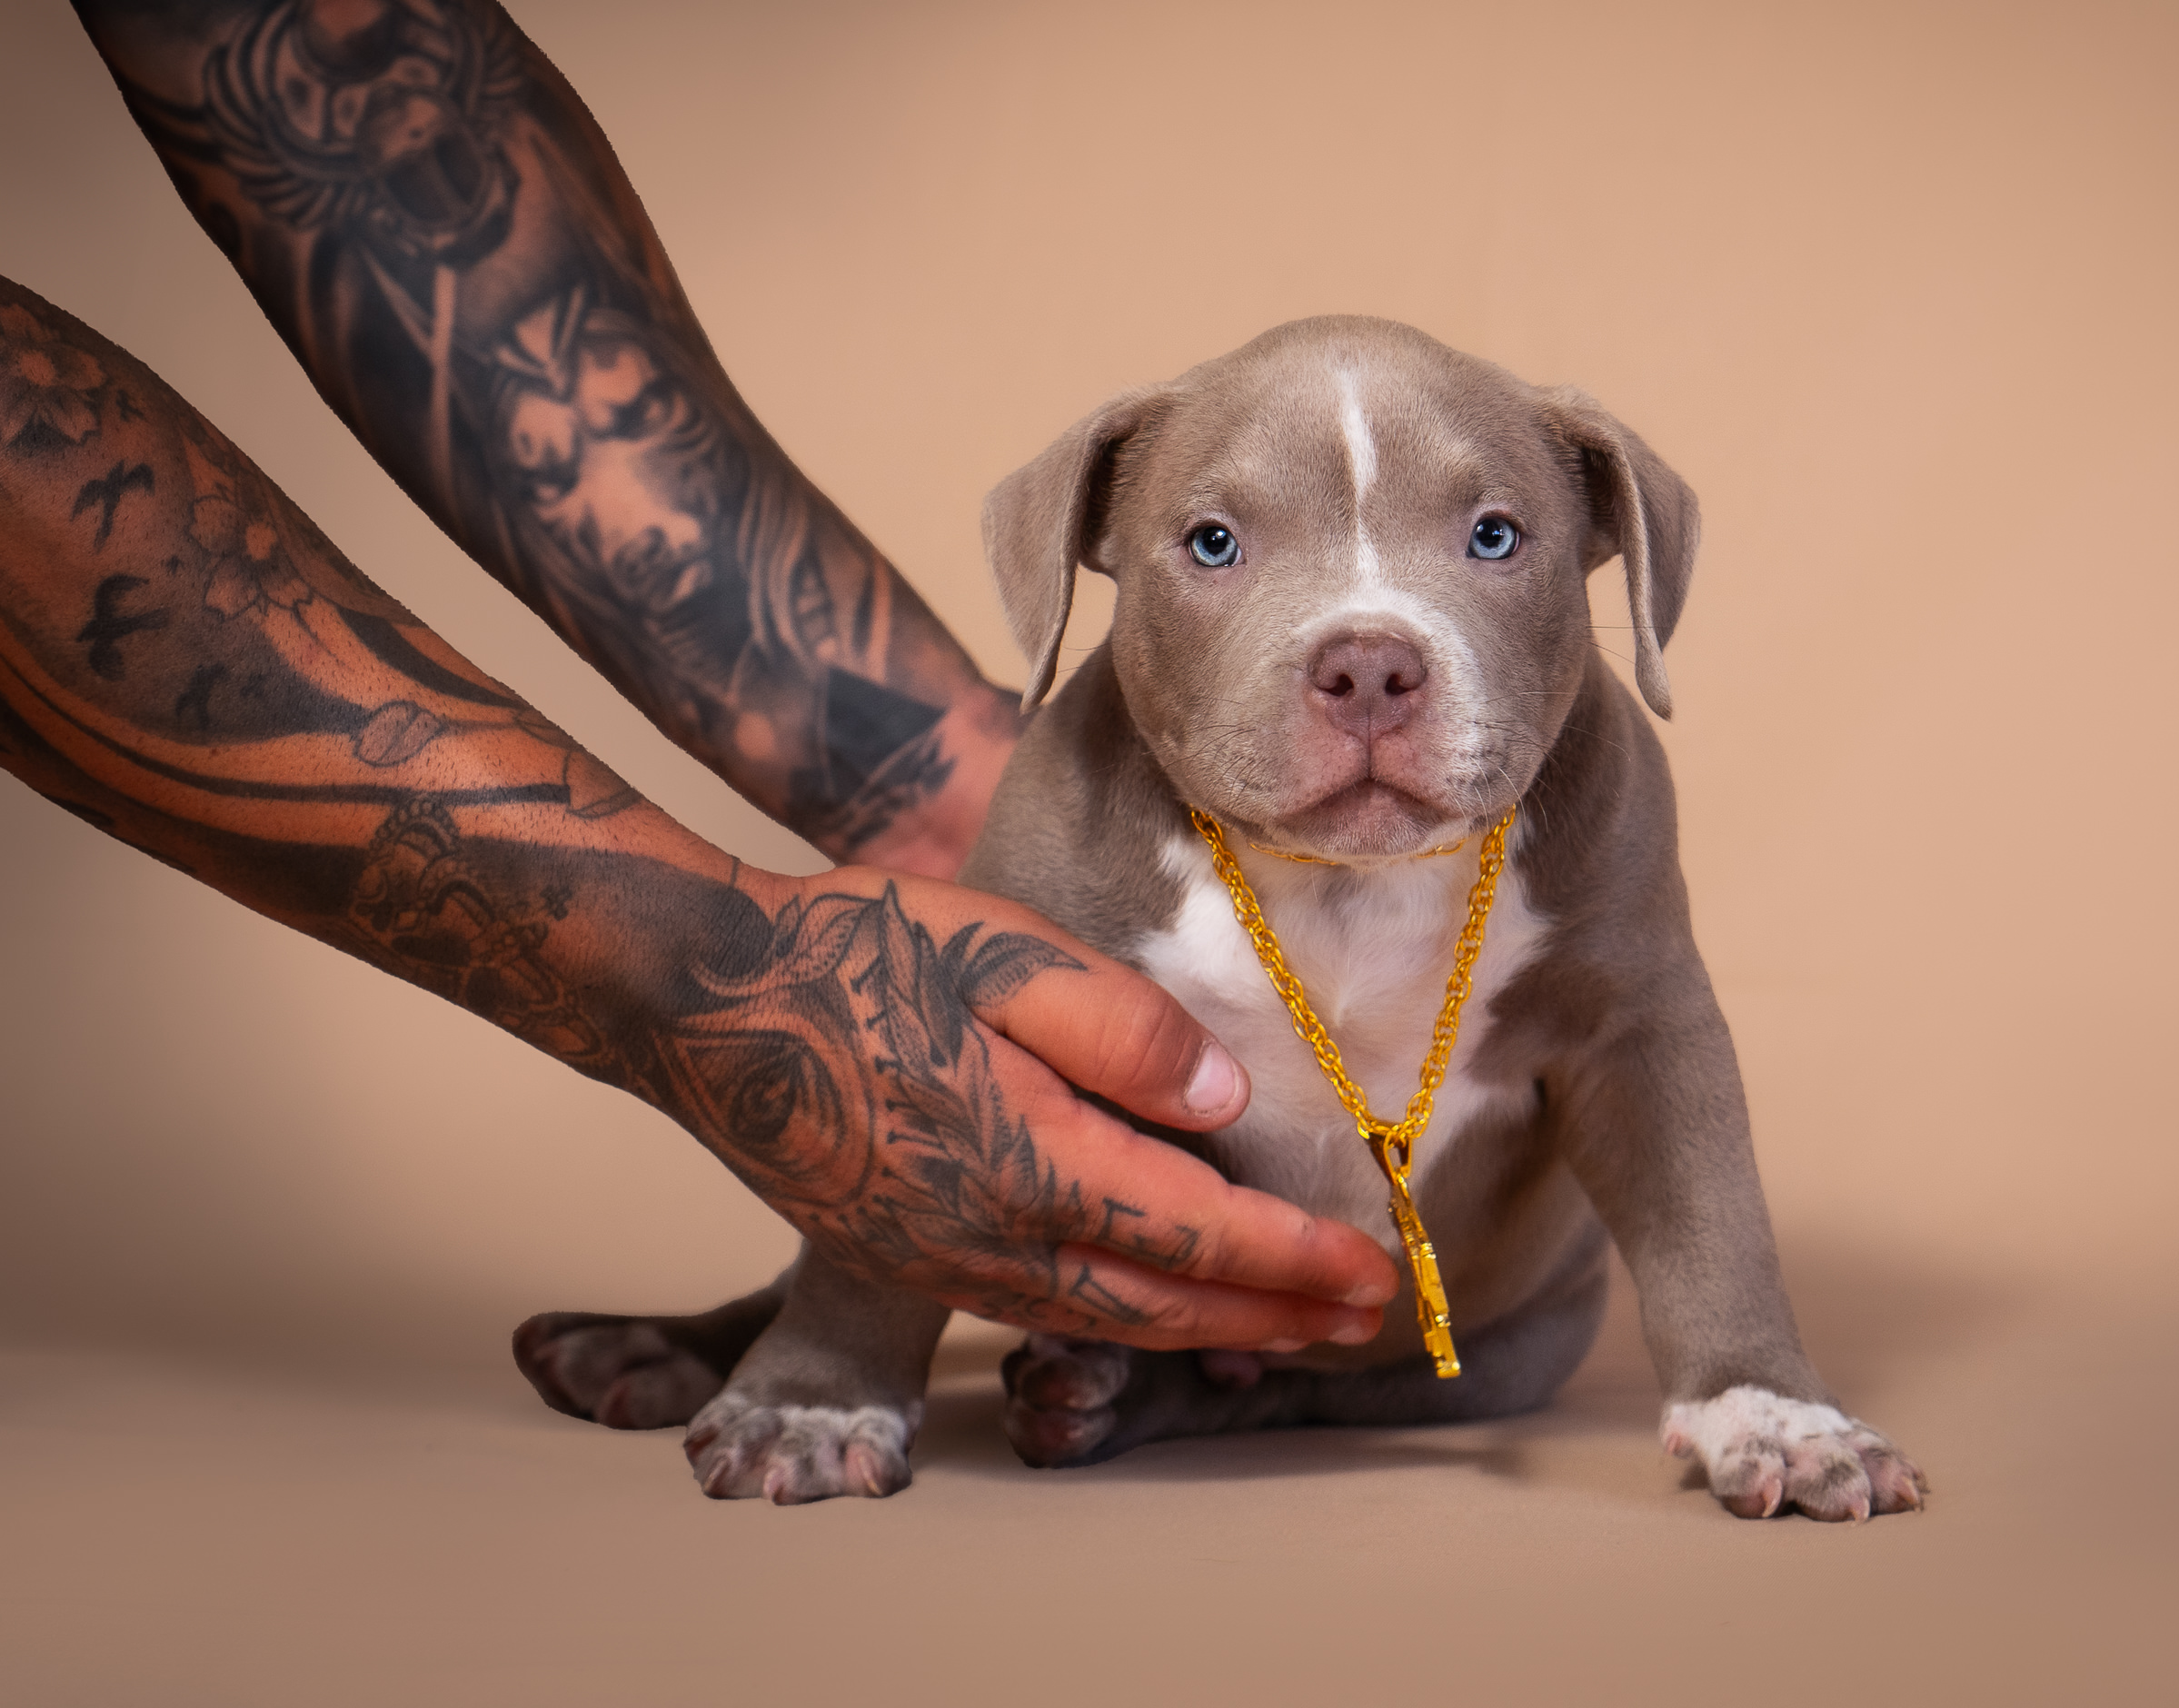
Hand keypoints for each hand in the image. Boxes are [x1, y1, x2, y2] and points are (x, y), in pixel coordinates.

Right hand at [668, 866, 1398, 1350]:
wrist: (702, 999)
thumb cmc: (852, 954)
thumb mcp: (1001, 949)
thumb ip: (1120, 1027)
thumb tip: (1222, 1102)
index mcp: (1028, 1159)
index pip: (1197, 1232)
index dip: (1293, 1260)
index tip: (1373, 1271)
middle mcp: (989, 1237)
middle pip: (1163, 1302)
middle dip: (1273, 1315)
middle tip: (1362, 1318)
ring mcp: (941, 1260)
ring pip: (1102, 1322)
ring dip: (1204, 1331)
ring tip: (1284, 1328)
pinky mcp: (905, 1256)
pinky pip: (1038, 1312)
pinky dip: (1120, 1323)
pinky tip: (1152, 1309)